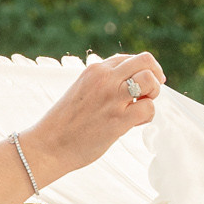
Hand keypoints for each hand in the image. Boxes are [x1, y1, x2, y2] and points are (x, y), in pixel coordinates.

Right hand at [28, 55, 163, 182]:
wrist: (49, 144)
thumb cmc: (65, 122)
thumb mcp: (83, 90)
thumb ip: (102, 84)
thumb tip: (128, 86)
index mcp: (95, 70)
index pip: (129, 58)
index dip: (141, 71)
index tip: (141, 86)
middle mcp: (105, 78)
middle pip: (145, 60)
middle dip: (155, 76)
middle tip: (150, 93)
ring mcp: (112, 98)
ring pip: (150, 80)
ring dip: (153, 93)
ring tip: (141, 106)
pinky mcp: (118, 119)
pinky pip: (148, 108)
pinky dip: (148, 116)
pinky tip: (134, 124)